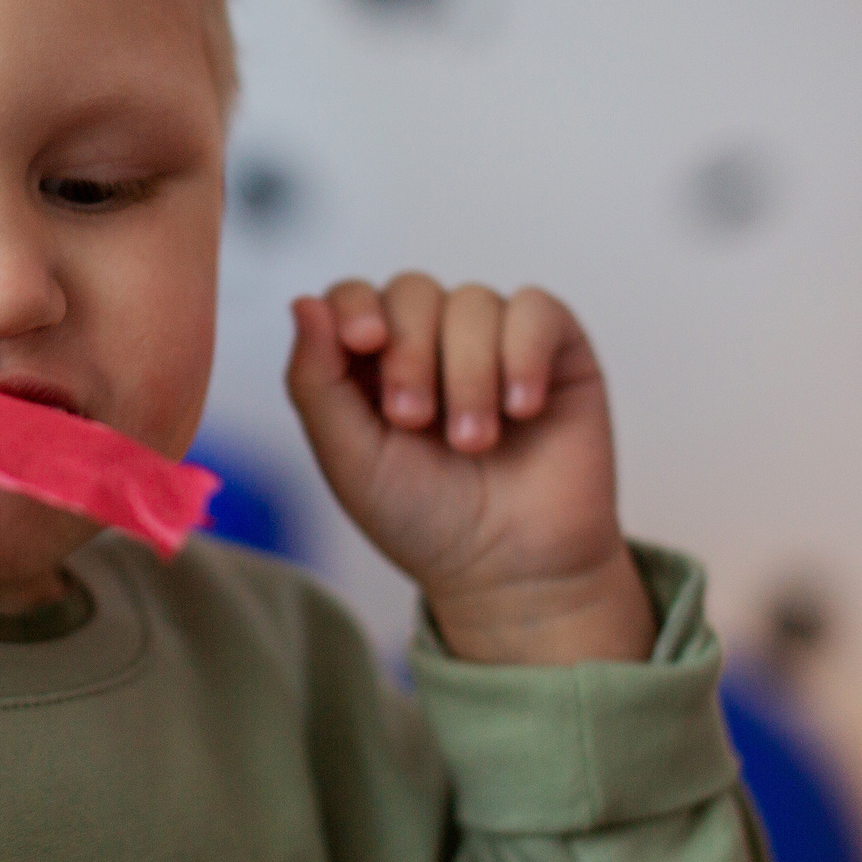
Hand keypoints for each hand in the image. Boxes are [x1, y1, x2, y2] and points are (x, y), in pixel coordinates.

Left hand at [285, 273, 652, 664]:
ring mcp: (496, 343)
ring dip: (468, 373)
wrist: (513, 570)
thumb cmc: (426, 520)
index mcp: (373, 363)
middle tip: (415, 419)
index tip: (366, 342)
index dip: (355, 306)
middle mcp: (434, 342)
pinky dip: (524, 353)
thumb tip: (304, 303)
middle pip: (411, 291)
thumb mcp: (349, 458)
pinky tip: (522, 408)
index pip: (354, 296)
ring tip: (475, 441)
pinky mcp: (557, 352)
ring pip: (472, 301)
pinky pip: (537, 309)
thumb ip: (315, 381)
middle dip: (410, 351)